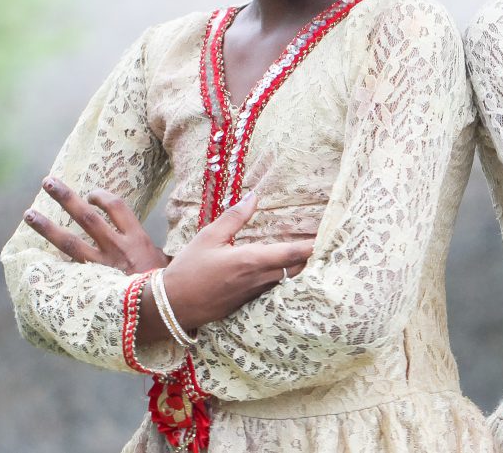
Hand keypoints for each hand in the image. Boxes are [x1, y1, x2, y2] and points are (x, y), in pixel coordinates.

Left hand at [24, 178, 167, 273]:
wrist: (163, 312)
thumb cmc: (168, 287)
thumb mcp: (166, 261)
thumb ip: (152, 250)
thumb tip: (155, 245)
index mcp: (137, 239)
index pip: (116, 207)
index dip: (102, 196)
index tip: (91, 194)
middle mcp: (117, 248)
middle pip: (87, 217)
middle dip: (66, 198)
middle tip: (48, 182)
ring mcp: (101, 267)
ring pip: (69, 242)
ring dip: (47, 227)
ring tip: (29, 214)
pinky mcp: (92, 285)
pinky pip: (68, 270)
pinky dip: (51, 264)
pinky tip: (34, 259)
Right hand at [138, 192, 314, 340]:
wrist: (172, 305)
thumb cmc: (189, 269)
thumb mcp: (209, 237)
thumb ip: (234, 218)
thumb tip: (253, 197)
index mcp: (250, 261)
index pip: (291, 254)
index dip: (312, 246)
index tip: (329, 237)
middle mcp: (258, 280)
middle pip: (297, 270)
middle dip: (314, 258)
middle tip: (330, 244)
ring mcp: (255, 295)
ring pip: (288, 281)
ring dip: (303, 269)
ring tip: (315, 255)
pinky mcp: (249, 304)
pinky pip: (275, 290)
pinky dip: (287, 280)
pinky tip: (289, 272)